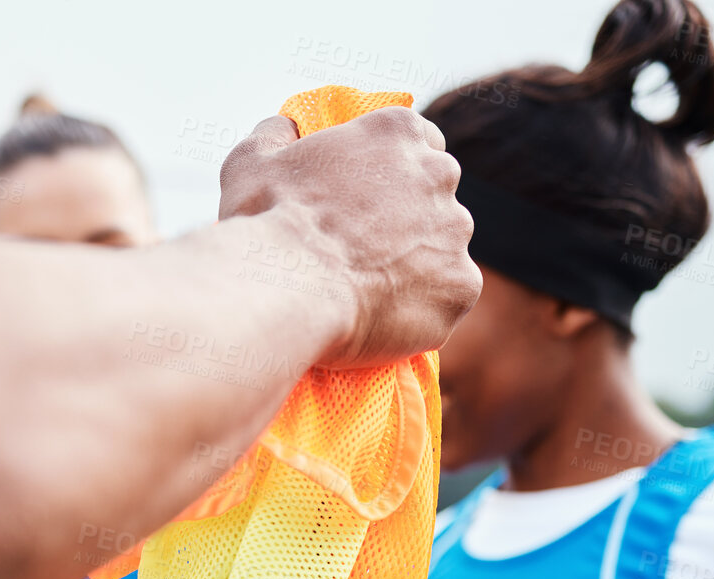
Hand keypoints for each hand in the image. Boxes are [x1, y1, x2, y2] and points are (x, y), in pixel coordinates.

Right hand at [218, 108, 479, 368]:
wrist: (286, 291)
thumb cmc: (265, 223)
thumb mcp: (252, 160)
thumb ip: (277, 134)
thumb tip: (285, 127)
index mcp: (397, 132)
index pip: (418, 141)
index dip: (394, 170)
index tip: (371, 196)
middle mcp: (439, 174)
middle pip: (437, 193)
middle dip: (411, 216)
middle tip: (366, 248)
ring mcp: (455, 232)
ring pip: (443, 248)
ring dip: (418, 263)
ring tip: (370, 289)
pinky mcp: (461, 287)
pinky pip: (447, 298)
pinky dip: (423, 308)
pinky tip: (385, 317)